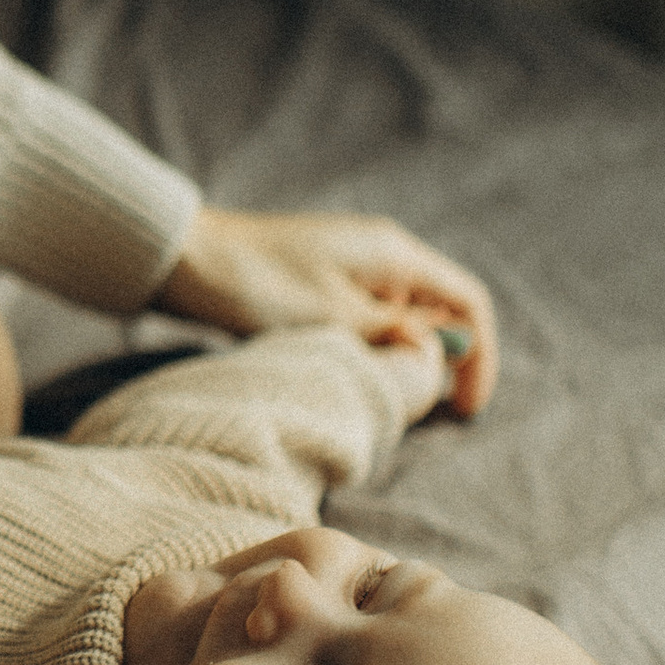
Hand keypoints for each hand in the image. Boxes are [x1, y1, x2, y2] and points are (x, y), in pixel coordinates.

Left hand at [156, 208, 497, 415]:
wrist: (186, 258)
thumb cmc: (258, 286)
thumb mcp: (334, 320)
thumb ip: (394, 338)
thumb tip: (441, 354)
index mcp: (395, 255)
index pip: (468, 303)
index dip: (478, 358)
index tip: (463, 409)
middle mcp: (382, 255)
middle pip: (439, 313)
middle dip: (437, 363)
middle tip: (413, 409)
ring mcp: (352, 267)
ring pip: (402, 320)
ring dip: (400, 359)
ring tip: (376, 395)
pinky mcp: (323, 282)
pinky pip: (367, 320)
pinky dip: (370, 350)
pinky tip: (346, 374)